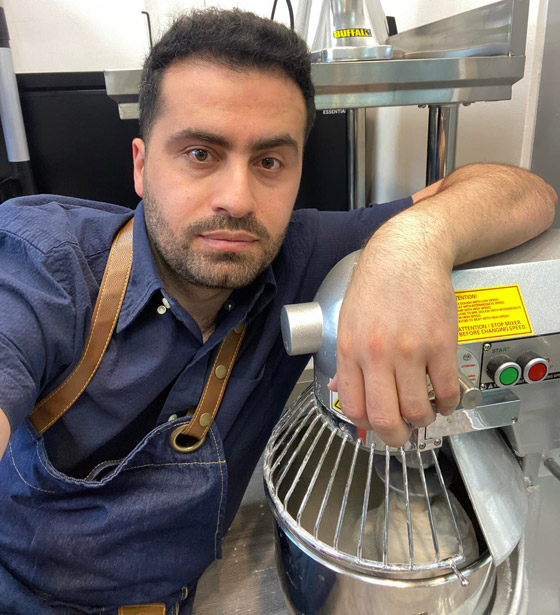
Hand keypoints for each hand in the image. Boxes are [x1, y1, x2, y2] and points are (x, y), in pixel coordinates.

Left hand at [331, 210, 460, 446]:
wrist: (407, 253)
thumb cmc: (375, 285)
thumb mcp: (348, 321)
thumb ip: (346, 360)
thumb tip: (340, 391)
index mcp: (350, 350)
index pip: (352, 407)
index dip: (365, 426)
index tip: (375, 426)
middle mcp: (377, 354)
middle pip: (385, 419)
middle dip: (395, 438)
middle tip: (402, 436)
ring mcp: (410, 350)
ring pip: (417, 411)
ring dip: (423, 421)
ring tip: (424, 413)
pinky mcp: (441, 344)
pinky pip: (446, 391)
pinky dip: (447, 404)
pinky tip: (443, 399)